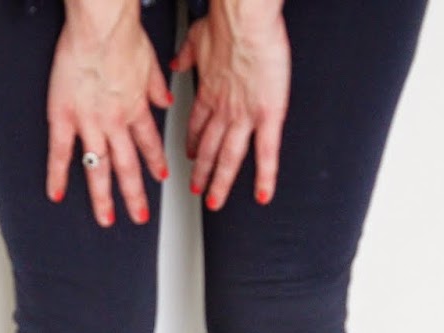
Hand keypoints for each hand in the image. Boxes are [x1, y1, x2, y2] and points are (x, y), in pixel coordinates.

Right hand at [47, 2, 174, 226]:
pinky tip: (57, 194)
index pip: (149, 143)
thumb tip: (166, 98)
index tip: (160, 178)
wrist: (102, 26)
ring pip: (99, 168)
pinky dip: (58, 175)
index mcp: (137, 106)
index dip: (155, 162)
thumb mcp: (151, 60)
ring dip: (104, 197)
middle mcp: (116, 122)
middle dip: (135, 195)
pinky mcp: (64, 117)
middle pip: (127, 166)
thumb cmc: (122, 33)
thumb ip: (157, 85)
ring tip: (106, 218)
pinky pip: (60, 153)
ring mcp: (90, 124)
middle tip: (139, 216)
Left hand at [170, 3, 289, 209]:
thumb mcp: (196, 38)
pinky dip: (265, 177)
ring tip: (215, 200)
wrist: (245, 21)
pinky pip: (266, 153)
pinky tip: (263, 194)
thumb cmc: (226, 23)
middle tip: (197, 189)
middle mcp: (223, 109)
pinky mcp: (268, 116)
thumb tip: (176, 63)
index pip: (197, 125)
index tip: (190, 154)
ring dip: (221, 182)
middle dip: (202, 172)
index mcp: (208, 92)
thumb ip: (186, 55)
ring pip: (230, 158)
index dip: (193, 143)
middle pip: (210, 149)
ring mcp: (245, 116)